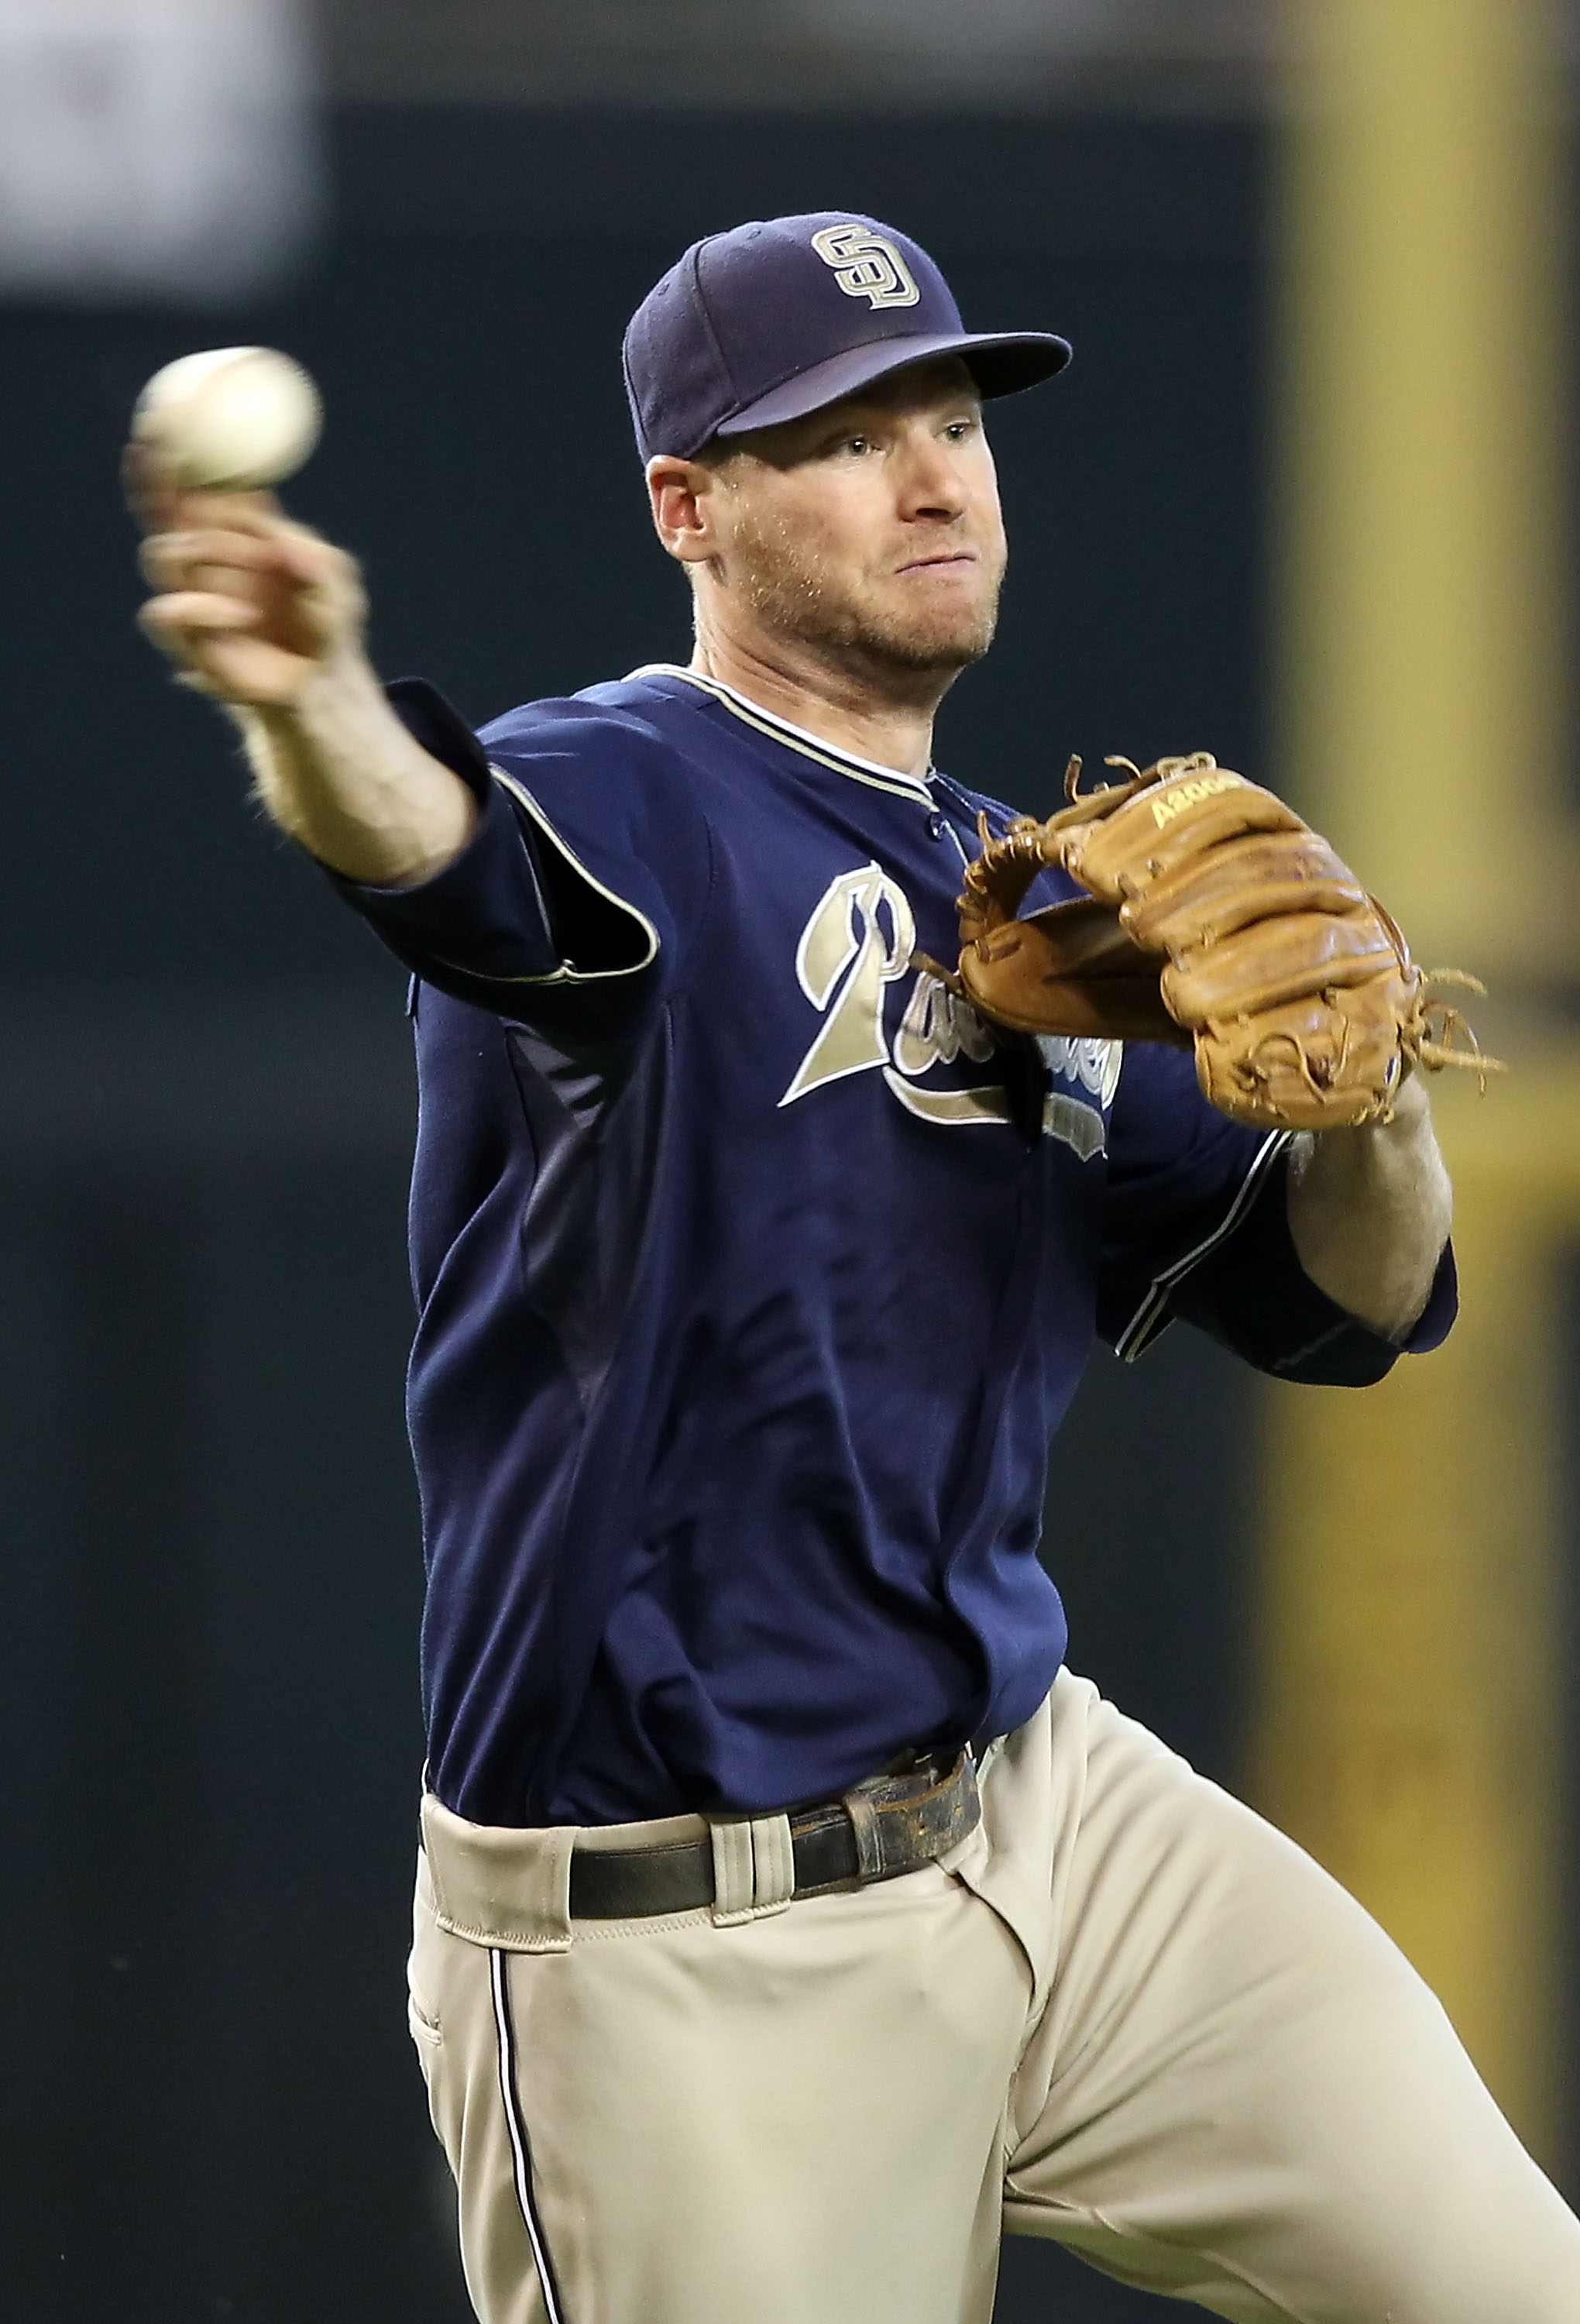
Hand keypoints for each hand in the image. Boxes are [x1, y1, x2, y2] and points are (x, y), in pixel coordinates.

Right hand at [127, 441, 367, 709]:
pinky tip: (242, 614)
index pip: (195, 486)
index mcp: (235, 535)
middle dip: (155, 482)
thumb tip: (268, 527)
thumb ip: (306, 545)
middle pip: (161, 513)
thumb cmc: (330, 621)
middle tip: (165, 461)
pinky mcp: (188, 642)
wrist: (324, 684)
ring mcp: (193, 599)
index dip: (176, 453)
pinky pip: (166, 611)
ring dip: (207, 550)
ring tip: (257, 563)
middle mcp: (205, 562)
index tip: (167, 417)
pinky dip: (201, 606)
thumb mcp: (334, 574)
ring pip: (162, 555)